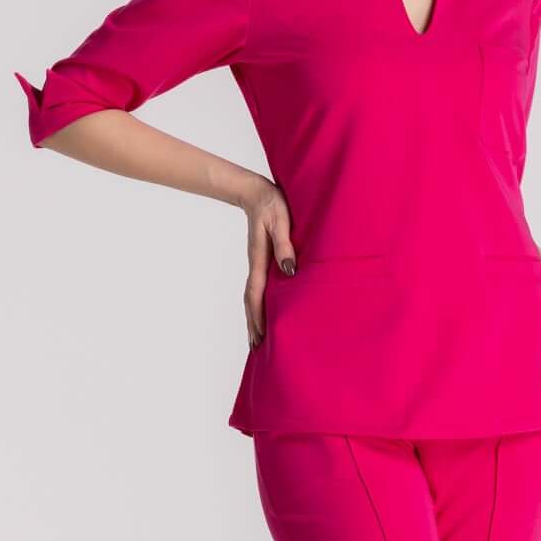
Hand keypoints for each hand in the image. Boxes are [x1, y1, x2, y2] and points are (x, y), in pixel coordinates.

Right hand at [241, 175, 295, 349]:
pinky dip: (259, 303)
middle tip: (256, 348)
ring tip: (258, 338)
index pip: (256, 294)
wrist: (258, 192)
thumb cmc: (272, 204)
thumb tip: (289, 271)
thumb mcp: (280, 222)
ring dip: (255, 317)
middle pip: (251, 301)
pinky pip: (259, 287)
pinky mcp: (263, 260)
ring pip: (254, 296)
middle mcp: (256, 265)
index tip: (261, 336)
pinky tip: (266, 310)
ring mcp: (258, 264)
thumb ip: (284, 245)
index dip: (258, 316)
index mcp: (259, 259)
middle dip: (253, 325)